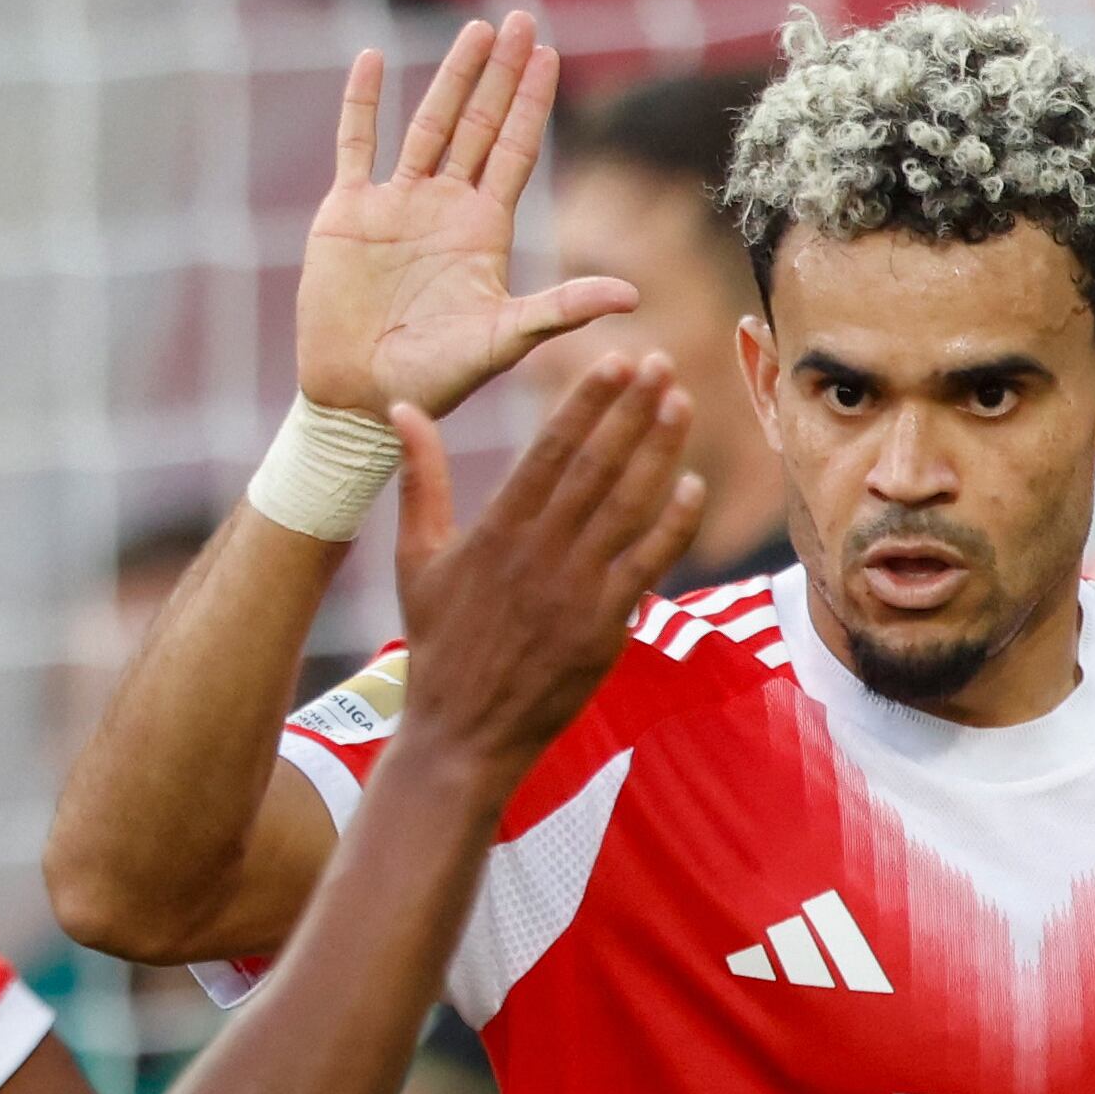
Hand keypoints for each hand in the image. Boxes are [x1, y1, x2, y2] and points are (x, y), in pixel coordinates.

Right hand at [300, 12, 637, 419]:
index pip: (514, 151)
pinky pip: (355, 146)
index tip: (550, 54)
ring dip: (450, 77)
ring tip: (476, 30)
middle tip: (522, 19)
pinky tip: (370, 58)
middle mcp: (444, 209)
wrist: (361, 399)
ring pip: (427, 124)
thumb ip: (561, 311)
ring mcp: (395, 206)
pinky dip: (361, 104)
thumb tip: (633, 295)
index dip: (532, 104)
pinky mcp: (347, 215)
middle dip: (501, 74)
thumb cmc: (434, 380)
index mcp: (483, 231)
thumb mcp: (504, 341)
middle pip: (479, 125)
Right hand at [392, 352, 704, 783]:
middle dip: (632, 411)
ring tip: (680, 405)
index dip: (586, 402)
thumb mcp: (414, 559)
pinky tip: (692, 487)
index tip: (615, 359)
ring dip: (659, 453)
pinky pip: (646, 566)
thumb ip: (419, 480)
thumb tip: (402, 409)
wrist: (461, 734)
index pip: (549, 451)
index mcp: (495, 531)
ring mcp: (575, 591)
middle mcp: (538, 554)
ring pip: (628, 507)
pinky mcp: (602, 628)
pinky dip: (671, 526)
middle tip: (662, 364)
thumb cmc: (438, 644)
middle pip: (597, 468)